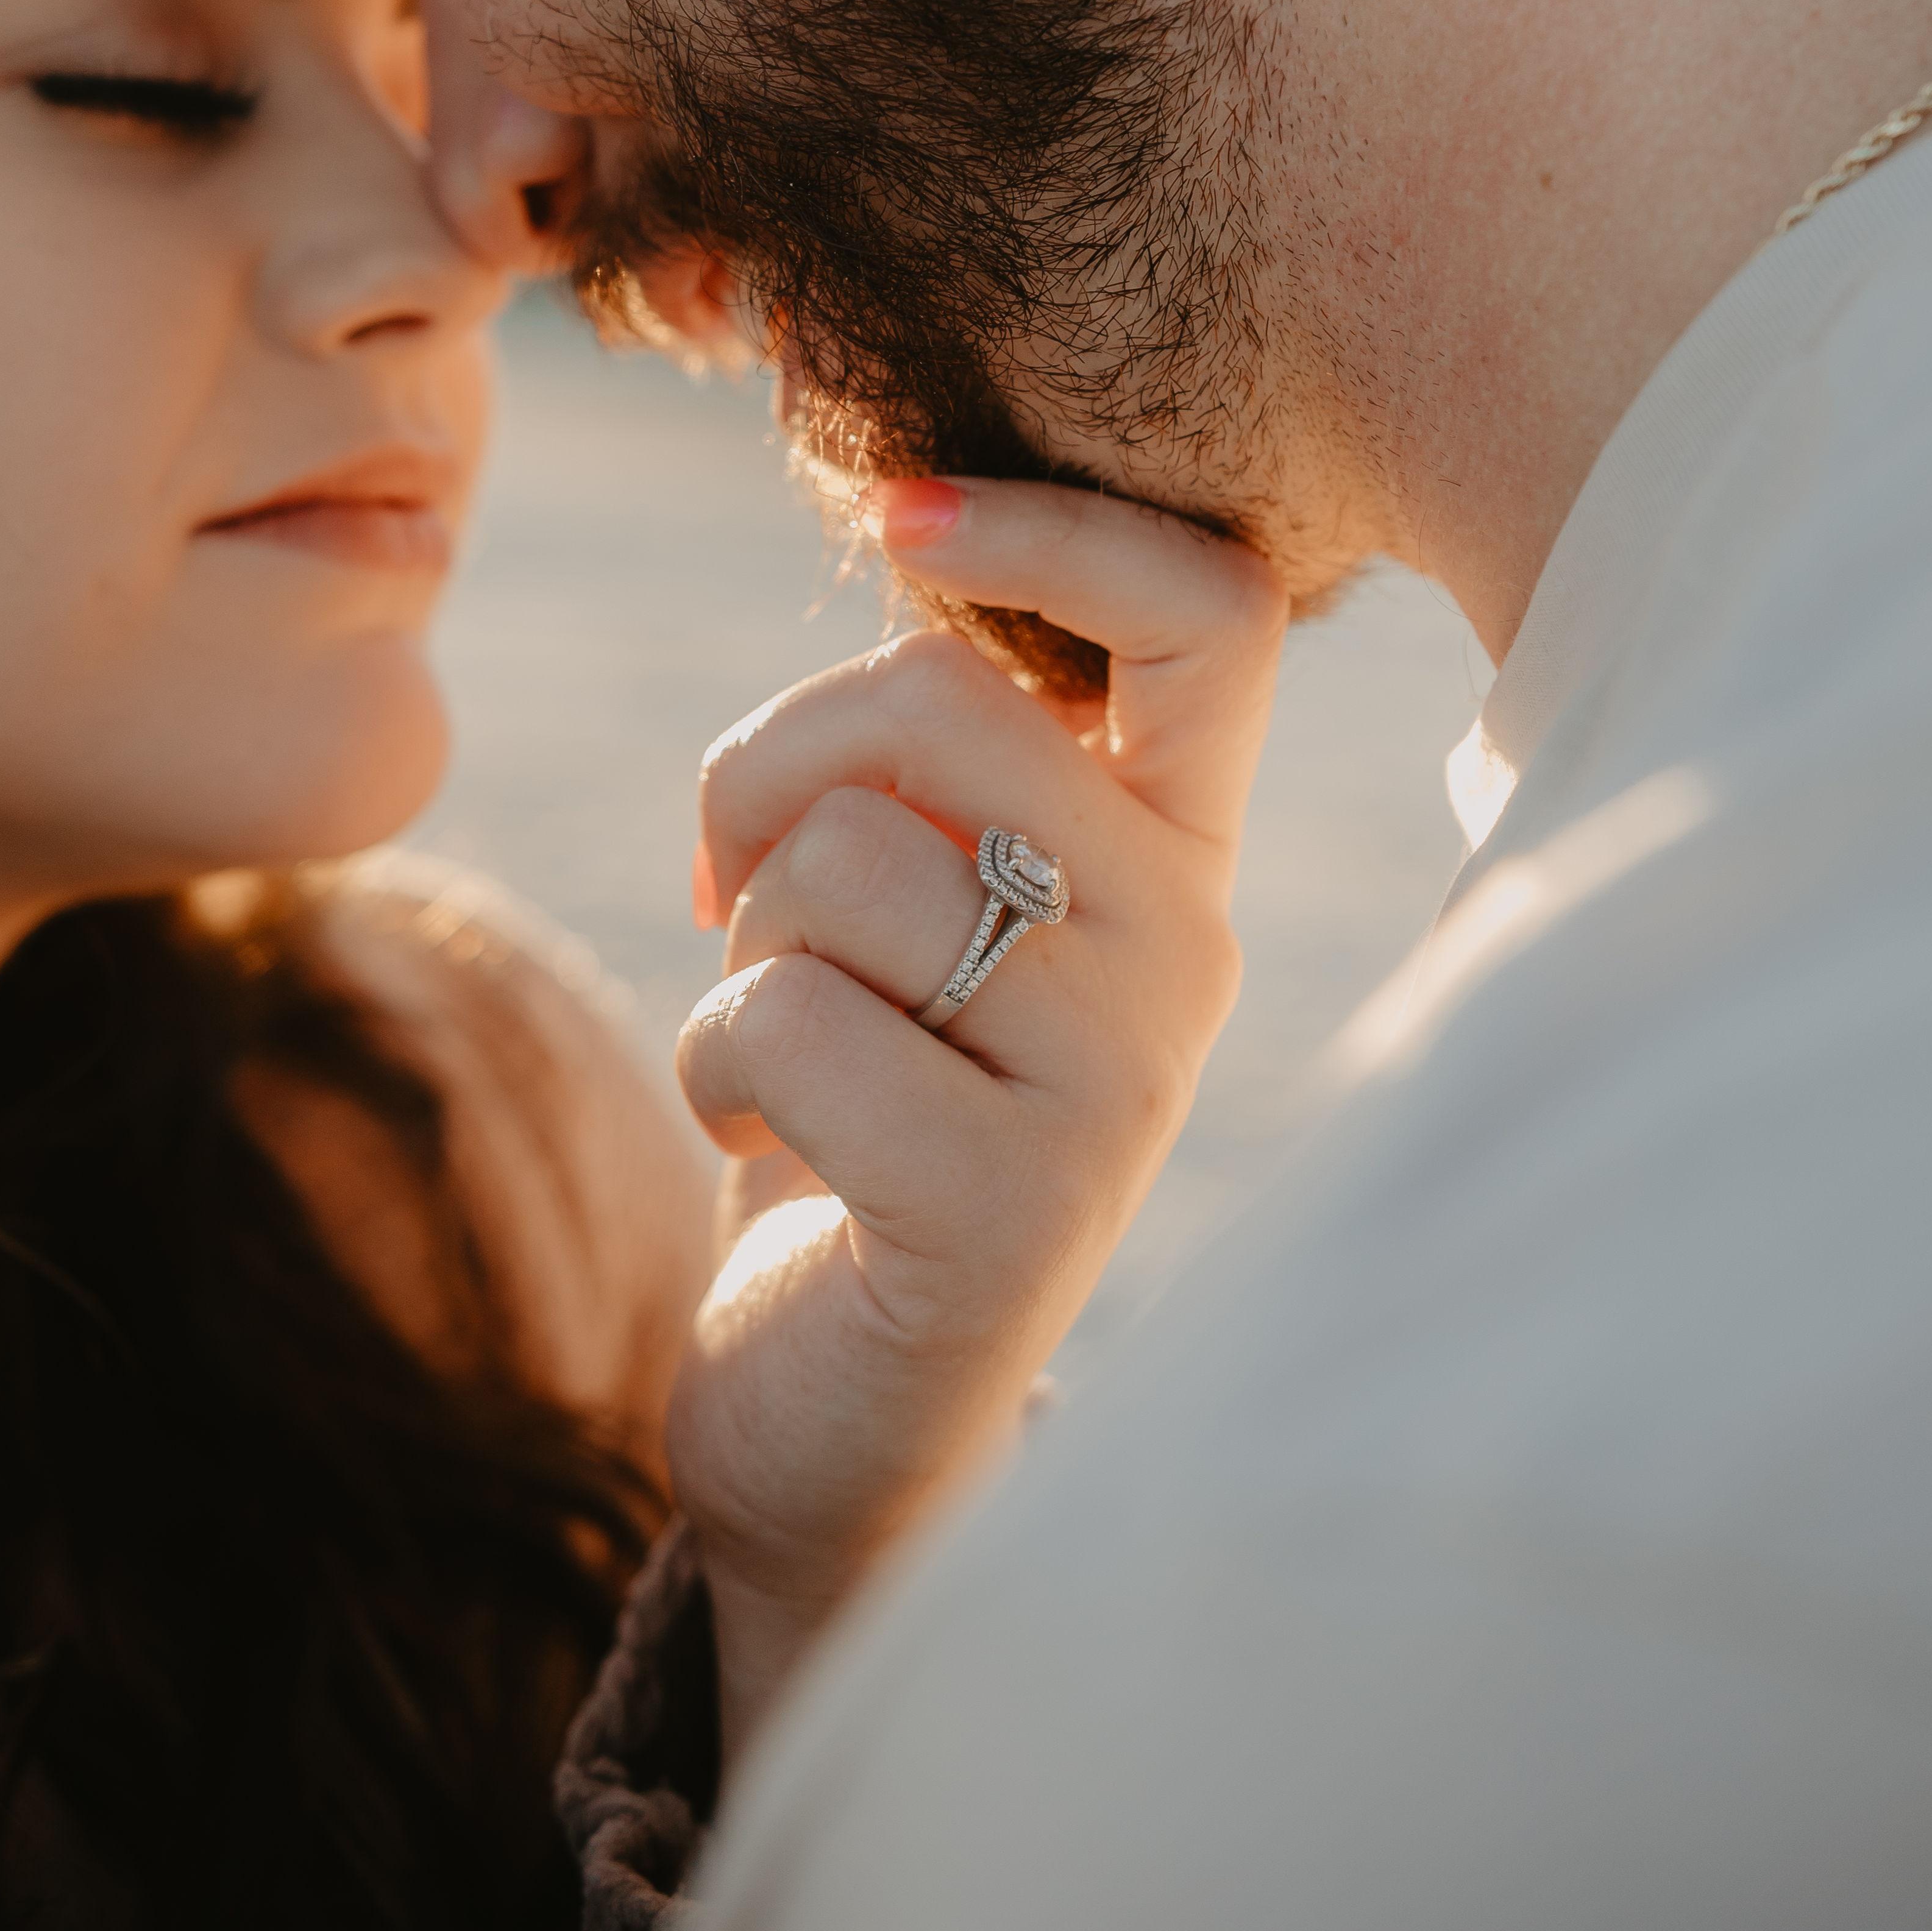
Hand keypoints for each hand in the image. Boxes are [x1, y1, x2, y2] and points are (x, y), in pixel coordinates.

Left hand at [663, 476, 1284, 1749]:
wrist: (847, 1415)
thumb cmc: (860, 1106)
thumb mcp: (916, 897)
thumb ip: (936, 752)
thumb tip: (900, 529)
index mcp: (1179, 848)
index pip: (1213, 609)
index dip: (1051, 525)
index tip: (897, 515)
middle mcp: (1191, 945)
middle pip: (938, 701)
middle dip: (767, 769)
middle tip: (734, 884)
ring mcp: (1122, 1079)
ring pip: (836, 862)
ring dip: (740, 950)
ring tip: (788, 1055)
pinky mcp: (1014, 1204)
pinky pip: (784, 1021)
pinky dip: (718, 1068)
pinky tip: (774, 1153)